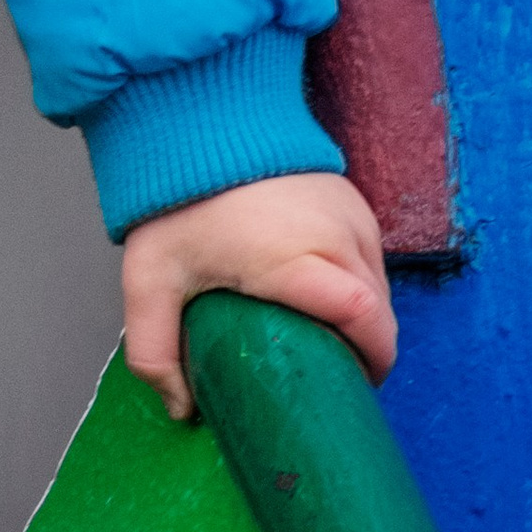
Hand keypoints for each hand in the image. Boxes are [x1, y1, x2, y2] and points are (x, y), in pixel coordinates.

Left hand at [121, 168, 395, 421]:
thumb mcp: (150, 280)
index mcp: (295, 259)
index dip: (371, 361)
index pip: (365, 319)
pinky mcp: (354, 199)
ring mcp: (352, 213)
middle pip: (378, 311)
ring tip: (321, 335)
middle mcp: (337, 235)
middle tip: (326, 371)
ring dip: (363, 316)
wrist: (198, 120)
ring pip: (380, 285)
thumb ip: (155, 351)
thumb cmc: (176, 202)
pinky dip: (359, 282)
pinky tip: (322, 294)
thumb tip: (182, 410)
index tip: (351, 388)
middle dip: (364, 348)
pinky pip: (372, 256)